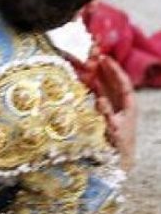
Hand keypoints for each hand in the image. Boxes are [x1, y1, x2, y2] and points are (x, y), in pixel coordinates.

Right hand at [92, 55, 137, 170]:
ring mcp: (114, 105)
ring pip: (106, 85)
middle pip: (114, 81)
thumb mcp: (113, 129)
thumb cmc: (119, 144)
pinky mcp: (106, 110)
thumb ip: (106, 114)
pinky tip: (84, 79)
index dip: (114, 70)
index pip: (123, 82)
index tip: (105, 59)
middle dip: (105, 68)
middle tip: (94, 55)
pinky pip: (99, 93)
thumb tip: (99, 98)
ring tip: (87, 63)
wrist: (120, 158)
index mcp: (129, 104)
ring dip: (97, 75)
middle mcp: (122, 102)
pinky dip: (92, 85)